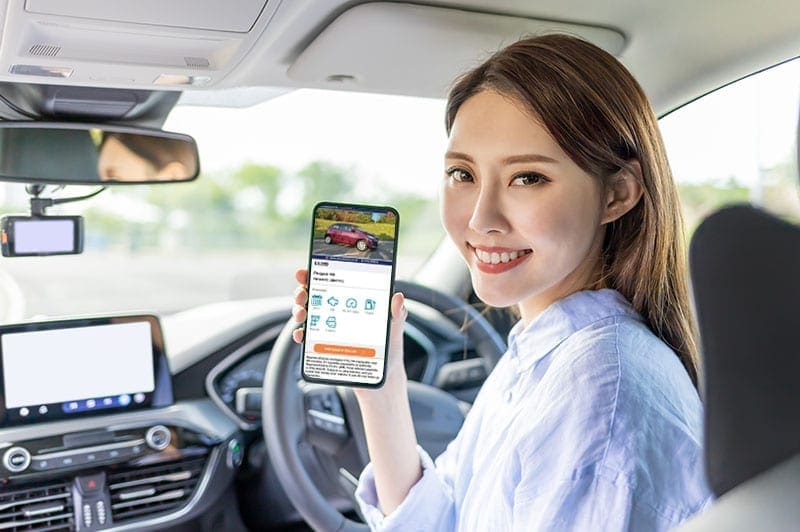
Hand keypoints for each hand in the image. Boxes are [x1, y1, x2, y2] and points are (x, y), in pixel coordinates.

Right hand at [291, 268, 408, 396]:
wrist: (383, 377)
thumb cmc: (389, 348)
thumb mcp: (394, 328)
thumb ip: (397, 313)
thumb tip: (398, 297)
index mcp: (353, 301)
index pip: (333, 281)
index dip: (316, 274)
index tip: (305, 271)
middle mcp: (338, 312)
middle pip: (314, 295)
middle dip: (302, 291)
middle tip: (302, 294)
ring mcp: (329, 328)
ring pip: (307, 313)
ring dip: (299, 310)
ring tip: (301, 314)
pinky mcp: (324, 346)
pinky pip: (308, 337)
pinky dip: (300, 334)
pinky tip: (301, 334)